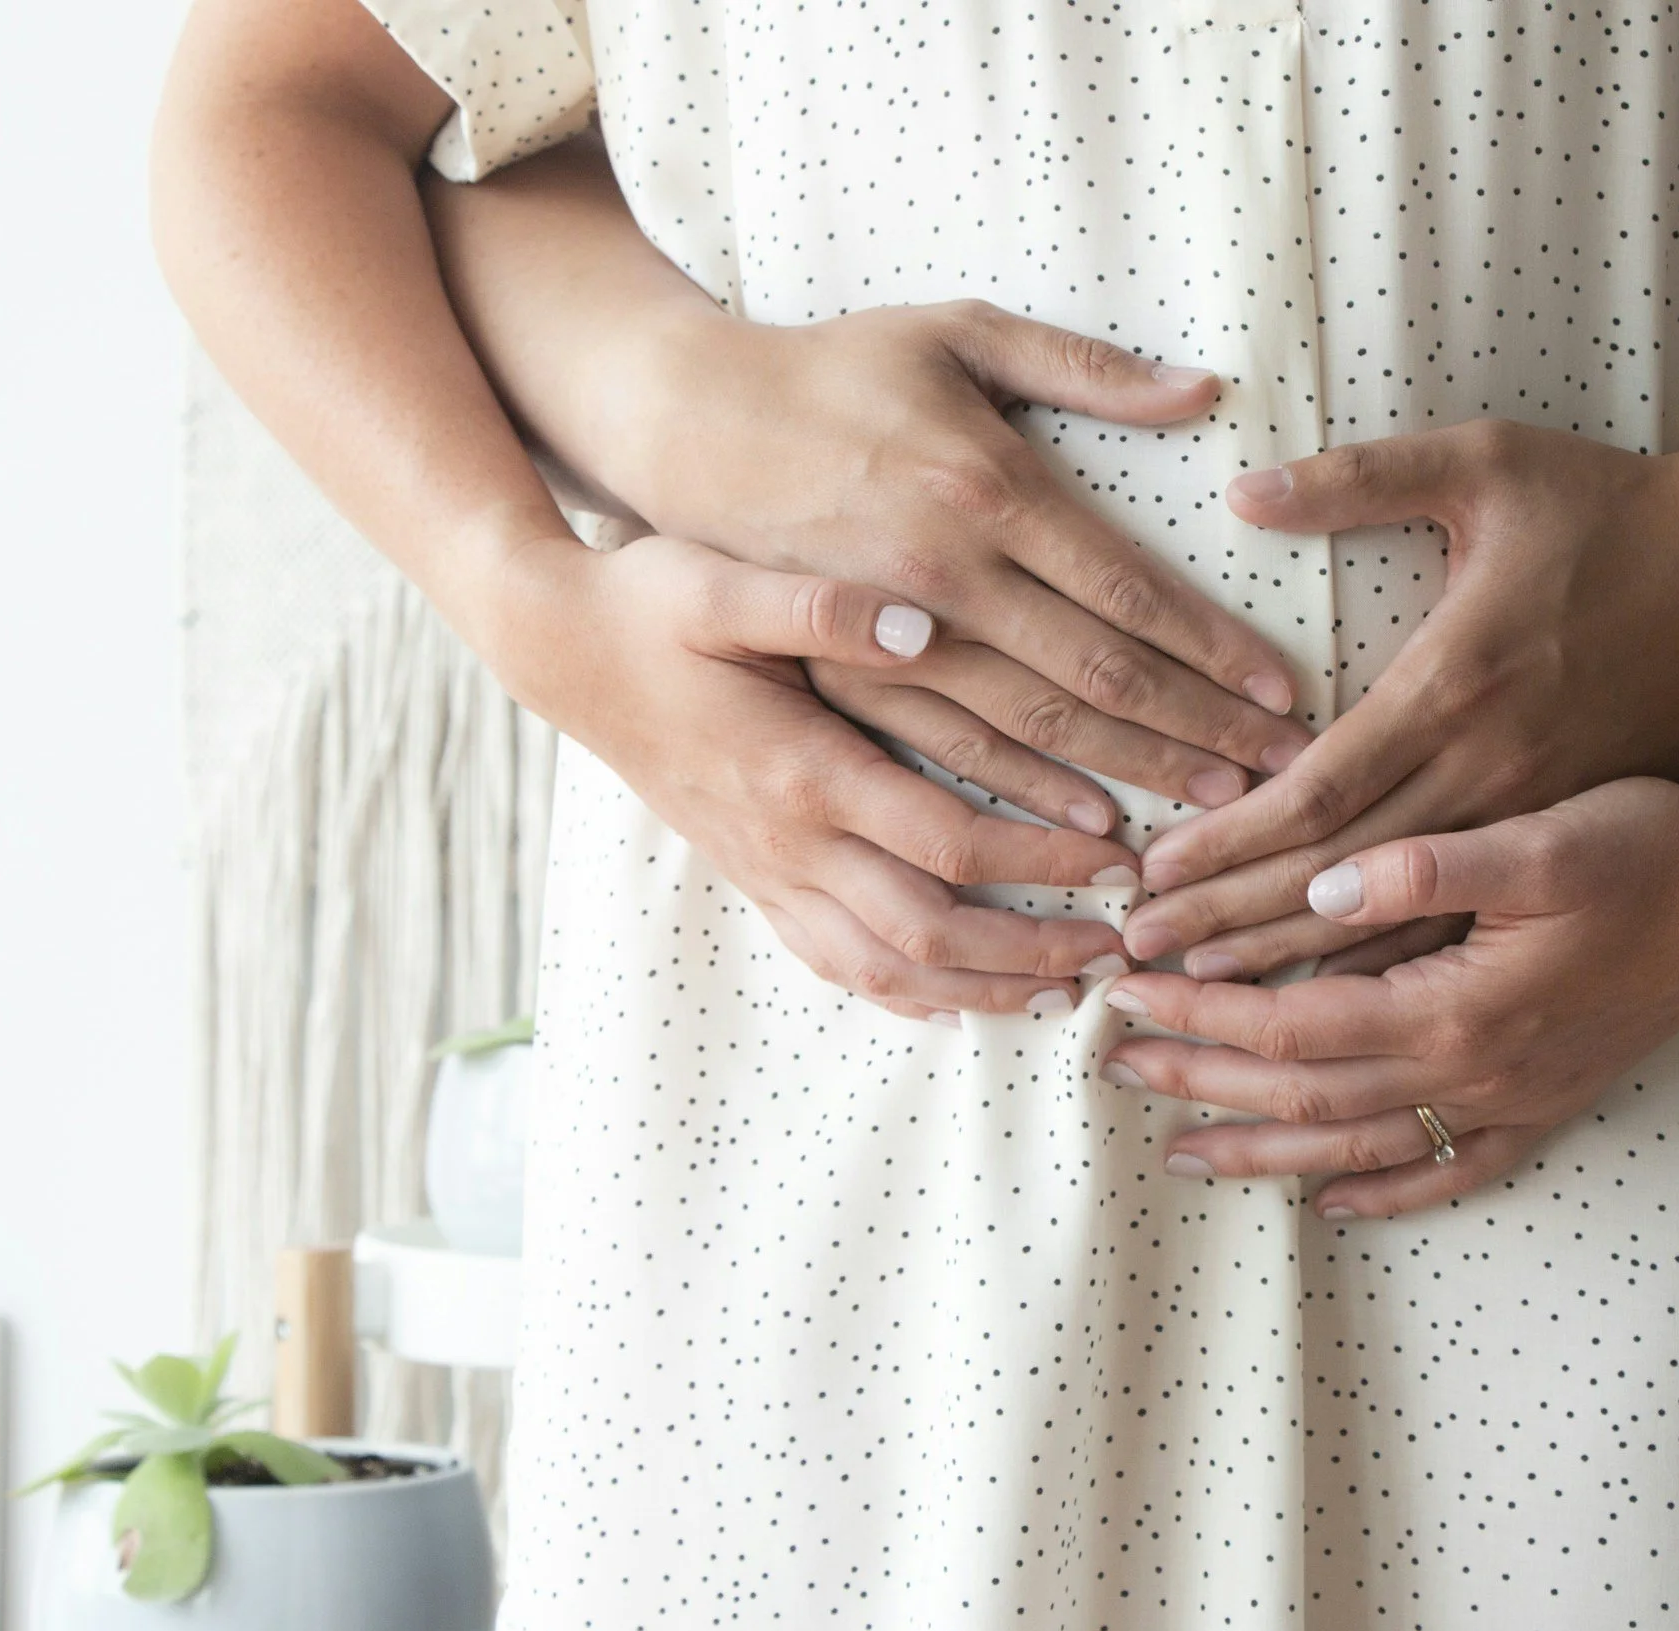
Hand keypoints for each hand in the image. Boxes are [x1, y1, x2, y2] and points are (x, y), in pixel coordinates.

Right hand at [482, 532, 1139, 1020]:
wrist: (557, 650)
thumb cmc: (645, 605)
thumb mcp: (722, 583)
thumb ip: (822, 607)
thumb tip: (923, 623)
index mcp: (801, 771)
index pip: (949, 843)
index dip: (1043, 861)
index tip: (1121, 857)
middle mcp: (787, 841)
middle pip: (929, 934)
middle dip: (1031, 953)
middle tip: (1116, 948)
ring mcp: (765, 871)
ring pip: (883, 971)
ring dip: (978, 991)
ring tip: (1059, 993)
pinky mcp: (750, 877)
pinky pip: (833, 963)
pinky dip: (903, 993)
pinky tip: (956, 999)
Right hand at [576, 298, 1313, 812]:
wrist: (685, 427)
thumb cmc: (833, 369)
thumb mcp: (955, 330)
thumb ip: (1081, 365)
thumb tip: (1202, 390)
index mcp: (984, 489)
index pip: (1127, 592)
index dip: (1213, 649)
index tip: (1284, 692)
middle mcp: (944, 578)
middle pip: (1096, 680)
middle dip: (1199, 731)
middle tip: (1283, 775)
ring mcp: (890, 640)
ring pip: (1031, 737)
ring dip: (1129, 778)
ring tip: (1213, 813)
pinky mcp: (844, 678)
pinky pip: (947, 757)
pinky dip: (1022, 803)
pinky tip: (1088, 831)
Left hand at [1097, 778, 1678, 1215]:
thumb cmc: (1648, 846)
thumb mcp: (1539, 835)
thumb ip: (1424, 867)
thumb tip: (1321, 886)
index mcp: (1455, 1006)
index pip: (1289, 1023)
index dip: (1200, 1011)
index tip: (1126, 991)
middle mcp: (1475, 1072)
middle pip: (1304, 1095)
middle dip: (1203, 1079)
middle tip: (1114, 1066)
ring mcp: (1513, 1099)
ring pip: (1360, 1147)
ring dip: (1266, 1149)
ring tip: (1184, 1152)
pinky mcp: (1549, 1103)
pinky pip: (1453, 1170)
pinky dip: (1388, 1193)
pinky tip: (1335, 1202)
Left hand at [1121, 420, 1678, 976]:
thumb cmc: (1615, 507)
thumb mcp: (1490, 461)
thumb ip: (1361, 479)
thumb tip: (1242, 489)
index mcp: (1457, 688)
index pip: (1315, 793)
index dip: (1225, 844)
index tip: (1149, 876)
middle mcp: (1490, 773)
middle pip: (1335, 880)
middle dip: (1228, 923)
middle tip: (1134, 957)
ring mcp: (1534, 822)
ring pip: (1397, 928)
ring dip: (1293, 966)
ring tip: (1199, 995)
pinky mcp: (1566, 842)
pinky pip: (1466, 933)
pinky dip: (1391, 969)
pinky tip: (1326, 1011)